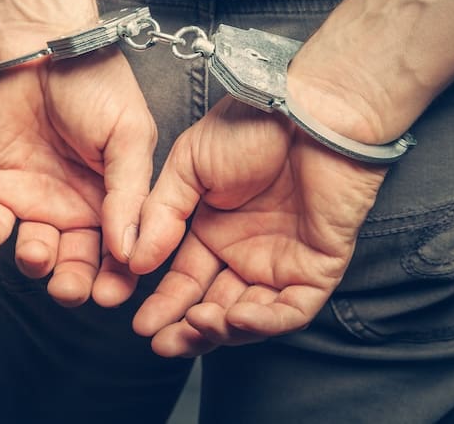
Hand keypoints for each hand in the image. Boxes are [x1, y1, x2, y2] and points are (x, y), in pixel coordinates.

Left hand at [0, 40, 156, 307]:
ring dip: (35, 260)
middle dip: (74, 281)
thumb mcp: (129, 136)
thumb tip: (131, 250)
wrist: (44, 46)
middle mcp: (79, 206)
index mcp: (116, 198)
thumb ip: (130, 192)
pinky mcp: (3, 187)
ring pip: (36, 250)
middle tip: (71, 288)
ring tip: (35, 250)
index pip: (120, 251)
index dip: (118, 277)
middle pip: (78, 261)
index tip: (112, 293)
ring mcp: (40, 198)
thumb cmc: (95, 84)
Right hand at [129, 95, 386, 355]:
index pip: (185, 281)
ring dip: (222, 330)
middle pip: (213, 306)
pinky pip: (291, 309)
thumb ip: (160, 214)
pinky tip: (235, 317)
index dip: (163, 305)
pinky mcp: (318, 266)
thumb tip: (135, 261)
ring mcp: (282, 261)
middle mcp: (244, 251)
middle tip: (163, 344)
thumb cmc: (250, 127)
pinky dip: (264, 322)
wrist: (308, 110)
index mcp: (212, 230)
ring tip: (196, 326)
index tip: (141, 324)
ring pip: (249, 316)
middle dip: (188, 331)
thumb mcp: (187, 166)